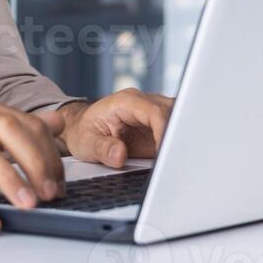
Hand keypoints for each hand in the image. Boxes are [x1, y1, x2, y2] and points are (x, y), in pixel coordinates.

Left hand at [50, 88, 173, 167]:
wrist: (81, 128)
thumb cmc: (83, 131)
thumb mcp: (86, 142)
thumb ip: (102, 148)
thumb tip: (120, 155)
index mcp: (126, 102)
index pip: (155, 112)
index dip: (164, 132)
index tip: (165, 152)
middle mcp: (143, 103)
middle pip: (172, 112)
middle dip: (178, 134)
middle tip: (177, 159)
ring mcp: (152, 114)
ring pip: (178, 118)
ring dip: (180, 138)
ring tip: (178, 161)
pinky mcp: (157, 127)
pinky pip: (174, 131)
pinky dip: (177, 144)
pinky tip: (175, 160)